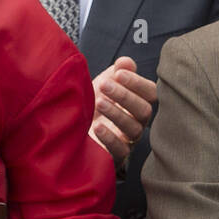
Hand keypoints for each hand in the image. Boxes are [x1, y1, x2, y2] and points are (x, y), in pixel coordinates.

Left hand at [89, 56, 155, 170]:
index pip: (150, 93)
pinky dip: (110, 138)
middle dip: (125, 96)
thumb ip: (115, 72)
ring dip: (117, 113)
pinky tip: (97, 127)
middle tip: (104, 86)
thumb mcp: (101, 85)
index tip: (119, 73)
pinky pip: (121, 150)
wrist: (68, 131)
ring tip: (99, 102)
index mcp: (136, 103)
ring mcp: (127, 140)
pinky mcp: (115, 156)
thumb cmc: (90, 105)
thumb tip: (125, 62)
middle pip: (145, 110)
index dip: (138, 82)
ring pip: (134, 129)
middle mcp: (136, 122)